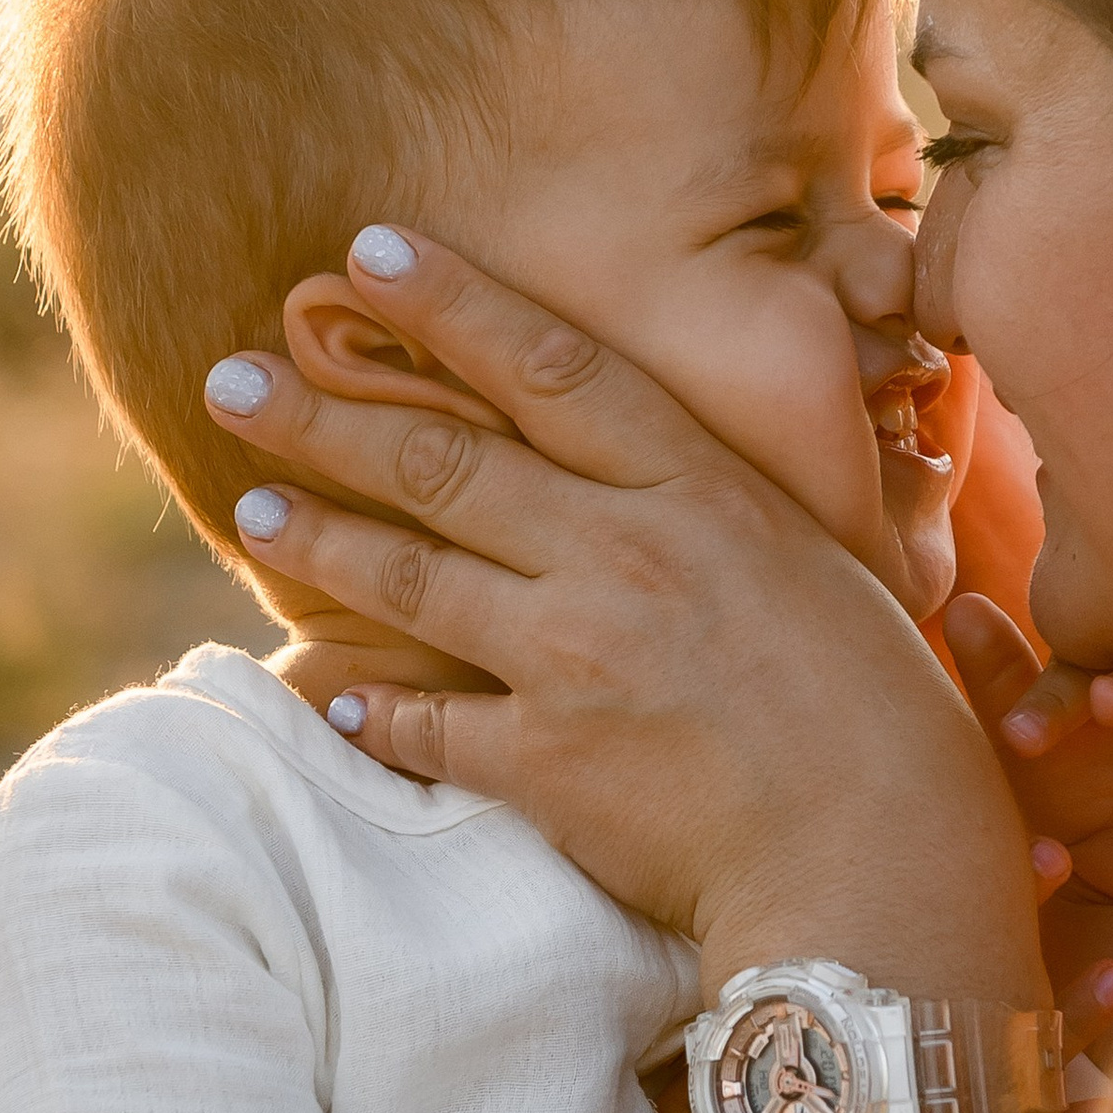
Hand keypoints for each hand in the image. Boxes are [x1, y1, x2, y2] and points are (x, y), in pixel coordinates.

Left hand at [205, 230, 1042, 1004]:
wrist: (883, 859)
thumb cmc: (884, 716)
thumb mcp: (823, 569)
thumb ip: (728, 513)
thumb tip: (663, 477)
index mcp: (707, 493)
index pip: (554, 367)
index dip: (452, 303)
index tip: (367, 253)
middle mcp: (630, 556)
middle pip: (449, 459)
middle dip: (326, 414)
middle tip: (228, 380)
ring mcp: (580, 659)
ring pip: (414, 578)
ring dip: (322, 538)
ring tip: (255, 510)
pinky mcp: (548, 764)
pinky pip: (425, 726)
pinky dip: (369, 709)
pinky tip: (324, 694)